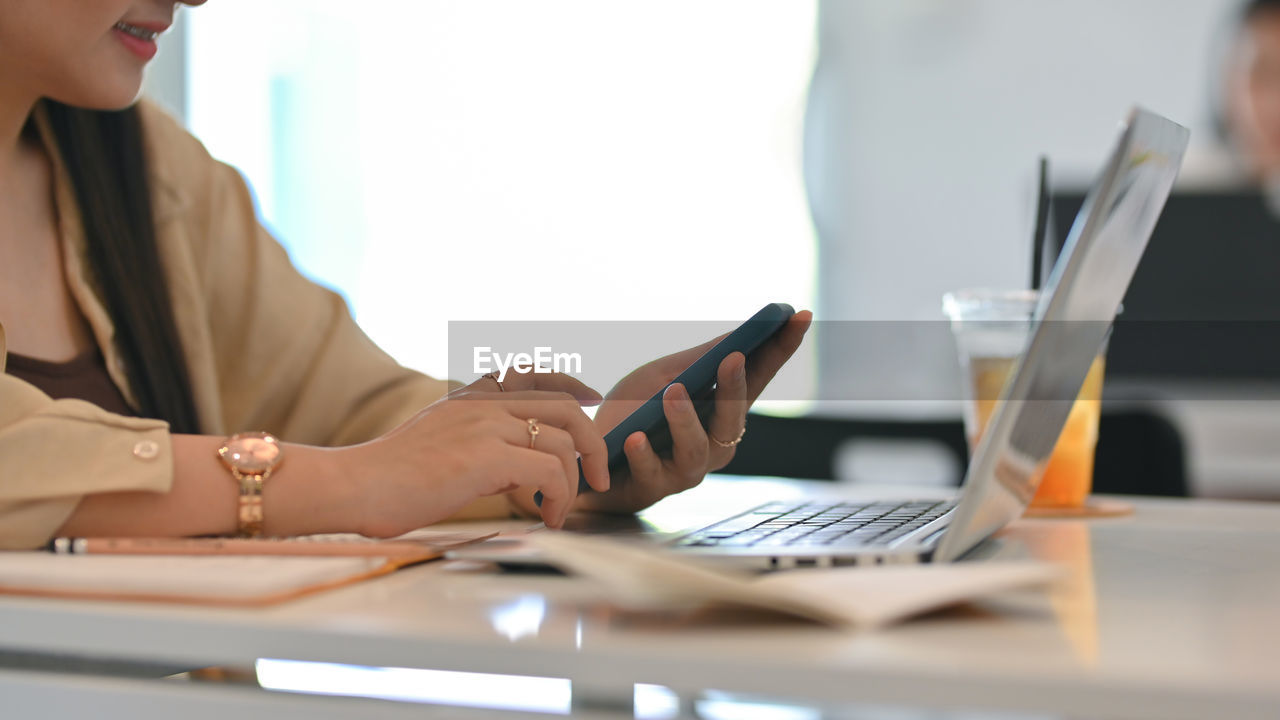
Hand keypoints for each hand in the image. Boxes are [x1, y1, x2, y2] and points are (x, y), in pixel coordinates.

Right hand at [342, 375, 609, 534]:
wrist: (355, 485)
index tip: (596, 407)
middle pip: (566, 409)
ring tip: (558, 511)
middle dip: (593, 443)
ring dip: (573, 485)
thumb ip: (481, 443)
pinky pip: (550, 471)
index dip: (576, 390)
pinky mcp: (487, 456)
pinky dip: (560, 497)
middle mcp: (485, 404)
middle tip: (597, 478)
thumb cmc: (389, 477)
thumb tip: (516, 468)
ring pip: (564, 444)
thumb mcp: (440, 442)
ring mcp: (487, 426)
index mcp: (473, 398)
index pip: (538, 377)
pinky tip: (545, 516)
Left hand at [579, 310, 811, 512]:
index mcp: (720, 410)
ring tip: (672, 394)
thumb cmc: (631, 415)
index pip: (757, 377)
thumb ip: (698, 361)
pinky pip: (651, 471)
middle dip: (735, 387)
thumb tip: (738, 335)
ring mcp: (685, 469)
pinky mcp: (652, 488)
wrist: (586, 457)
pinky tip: (635, 438)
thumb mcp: (661, 377)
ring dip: (686, 420)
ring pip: (697, 448)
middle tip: (733, 357)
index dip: (781, 348)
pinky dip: (644, 454)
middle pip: (733, 417)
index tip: (800, 317)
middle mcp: (713, 443)